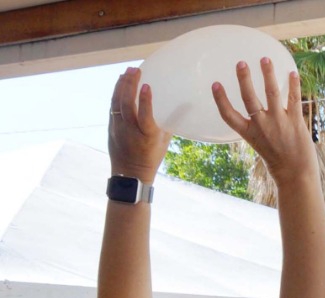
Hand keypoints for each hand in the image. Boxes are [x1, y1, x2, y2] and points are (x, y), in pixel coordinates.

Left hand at [108, 67, 171, 182]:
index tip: (147, 85)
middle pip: (127, 105)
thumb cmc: (151, 156)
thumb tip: (185, 105)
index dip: (145, 101)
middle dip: (129, 85)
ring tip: (127, 72)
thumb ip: (170, 123)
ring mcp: (118, 128)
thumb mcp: (164, 141)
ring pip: (117, 103)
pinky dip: (116, 93)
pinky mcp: (111, 126)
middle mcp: (130, 130)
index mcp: (147, 136)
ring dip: (121, 85)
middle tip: (135, 70)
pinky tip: (119, 83)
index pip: (144, 116)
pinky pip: (112, 106)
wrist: (130, 172)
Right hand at [211, 58, 317, 187]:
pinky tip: (292, 72)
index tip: (215, 84)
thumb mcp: (262, 145)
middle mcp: (262, 126)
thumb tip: (262, 111)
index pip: (228, 115)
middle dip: (244, 79)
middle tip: (241, 63)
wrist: (296, 176)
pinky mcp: (295, 122)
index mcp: (249, 133)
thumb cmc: (279, 162)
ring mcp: (279, 123)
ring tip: (265, 59)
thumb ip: (260, 128)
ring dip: (268, 74)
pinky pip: (294, 99)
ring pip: (271, 93)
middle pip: (249, 98)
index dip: (220, 99)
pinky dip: (293, 85)